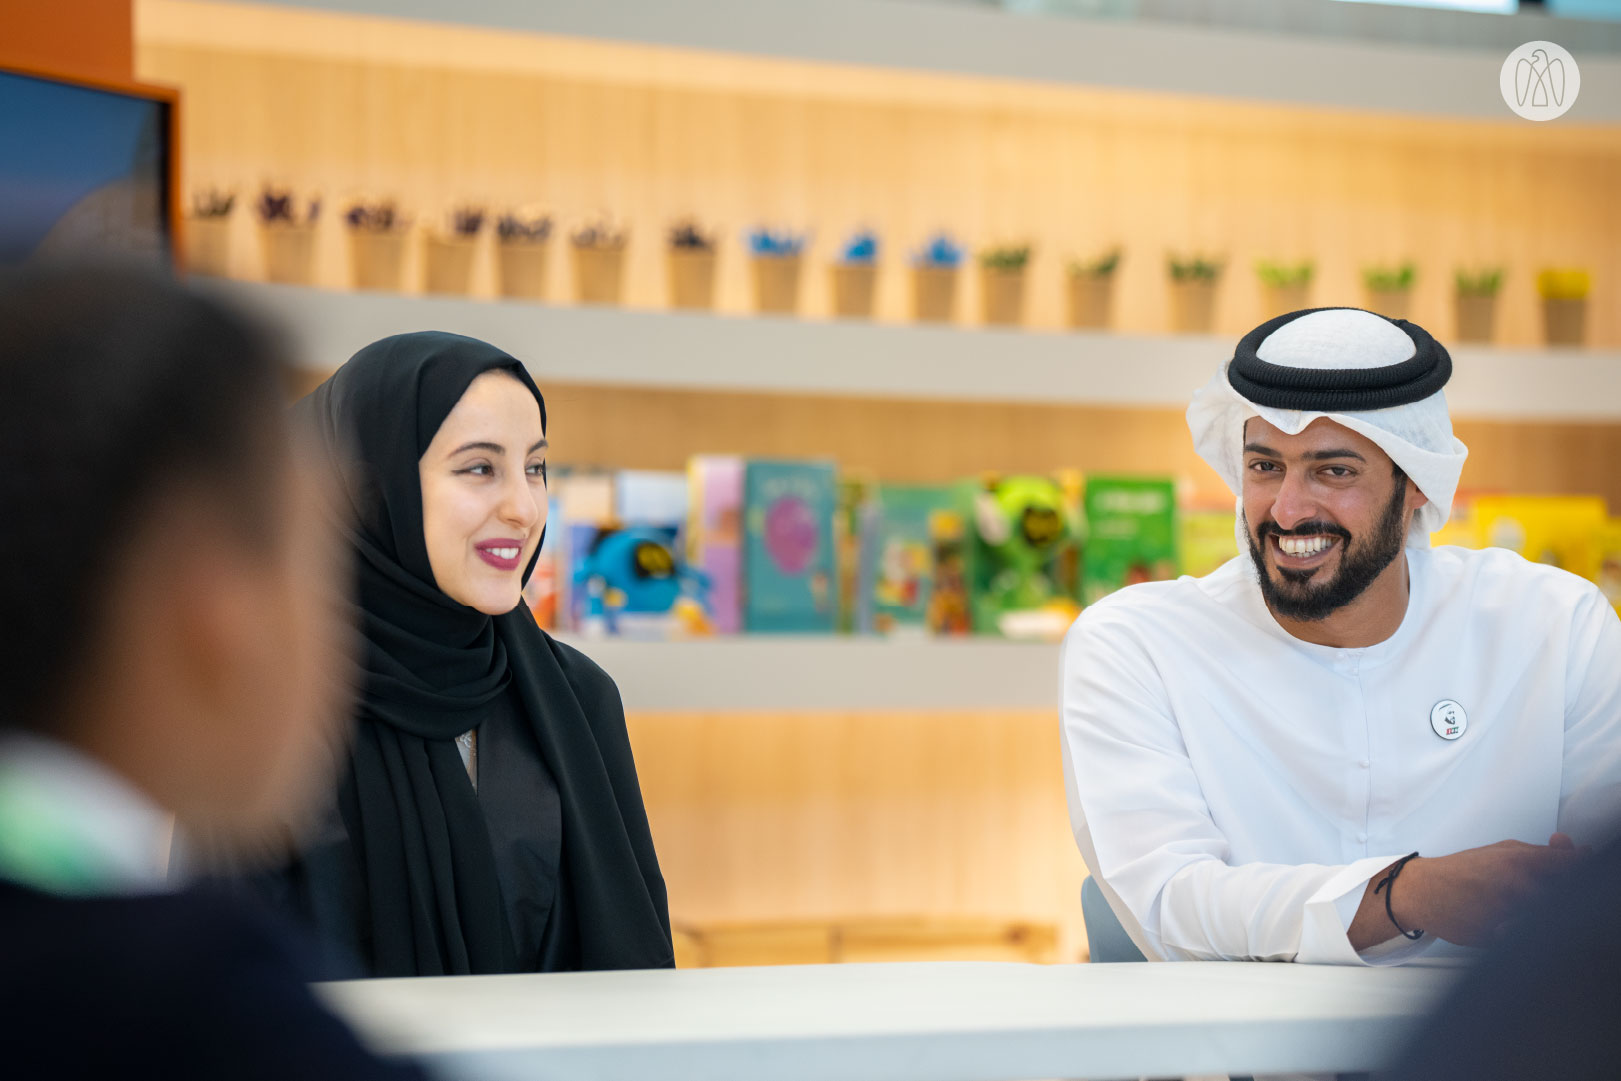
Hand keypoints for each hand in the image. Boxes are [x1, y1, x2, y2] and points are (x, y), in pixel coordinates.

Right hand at [1389, 838, 1583, 947]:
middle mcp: (1516, 887)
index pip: (1576, 867)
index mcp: (1521, 862)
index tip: (1587, 874)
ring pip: (1546, 921)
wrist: (1422, 892)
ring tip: (1520, 912)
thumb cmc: (1464, 870)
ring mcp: (1507, 914)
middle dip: (1562, 898)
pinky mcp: (1496, 938)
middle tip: (1542, 895)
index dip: (1586, 870)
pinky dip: (1522, 935)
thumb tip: (1578, 849)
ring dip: (1541, 918)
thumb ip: (1543, 854)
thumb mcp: (1503, 852)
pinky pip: (1524, 940)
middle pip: (1567, 897)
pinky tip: (1506, 926)